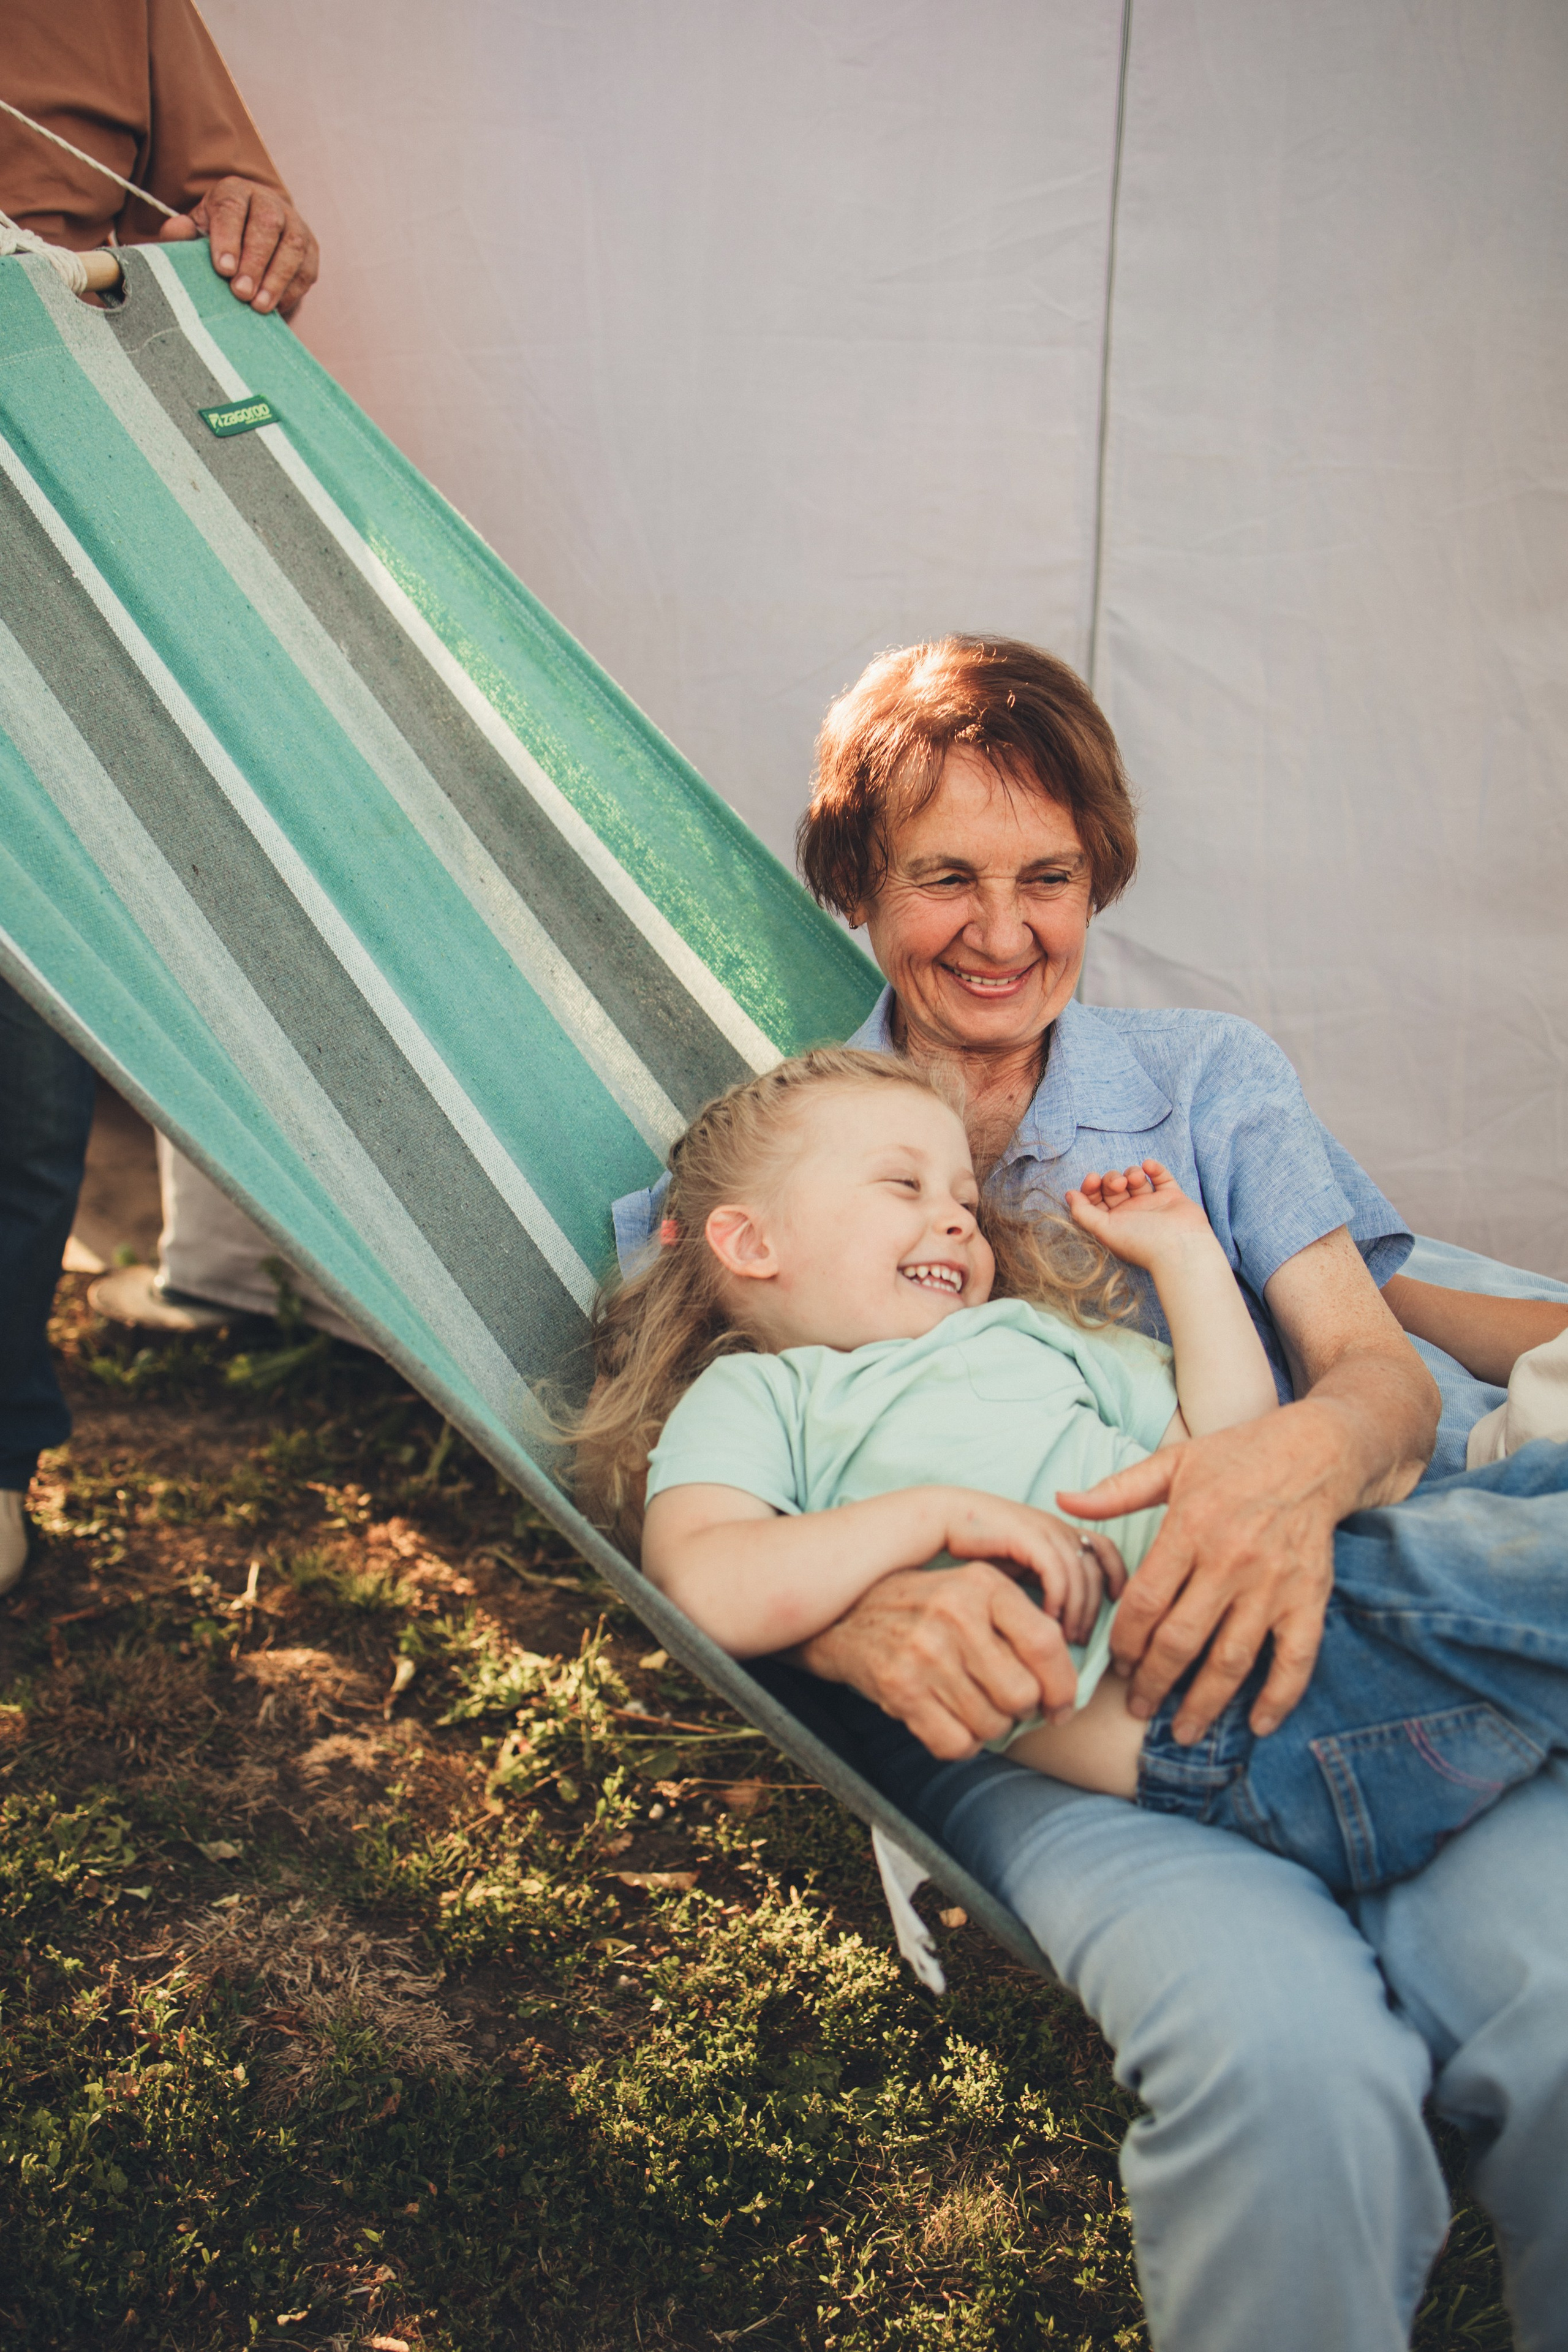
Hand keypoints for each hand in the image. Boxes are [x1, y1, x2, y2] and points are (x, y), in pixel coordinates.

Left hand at [159, 178, 318, 317]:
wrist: (249, 240)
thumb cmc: (217, 240)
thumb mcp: (195, 234)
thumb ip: (182, 235)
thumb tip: (177, 229)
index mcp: (235, 191)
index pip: (232, 207)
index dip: (228, 237)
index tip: (223, 269)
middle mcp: (268, 201)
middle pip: (267, 224)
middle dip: (254, 261)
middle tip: (241, 292)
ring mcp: (294, 224)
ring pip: (292, 246)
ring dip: (276, 279)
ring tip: (259, 306)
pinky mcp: (311, 249)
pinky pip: (306, 269)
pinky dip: (291, 290)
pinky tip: (274, 307)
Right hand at [795, 1562, 1085, 1758]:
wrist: (843, 1617)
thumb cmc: (923, 1608)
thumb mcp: (970, 1591)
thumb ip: (1018, 1622)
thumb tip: (1067, 1685)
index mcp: (982, 1584)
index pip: (1047, 1643)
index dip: (1063, 1685)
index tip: (1061, 1705)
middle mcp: (954, 1614)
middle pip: (1023, 1694)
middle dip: (1021, 1709)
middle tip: (1004, 1701)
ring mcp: (924, 1652)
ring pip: (992, 1724)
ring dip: (989, 1727)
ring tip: (971, 1705)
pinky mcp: (900, 1689)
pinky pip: (957, 1744)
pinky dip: (960, 1743)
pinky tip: (948, 1720)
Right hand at [940, 1494, 1125, 1644]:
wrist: (942, 1522)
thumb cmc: (977, 1552)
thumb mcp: (1019, 1571)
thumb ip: (1043, 1587)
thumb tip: (1062, 1623)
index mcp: (1060, 1532)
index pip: (1105, 1550)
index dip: (1117, 1577)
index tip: (1113, 1609)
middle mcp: (1058, 1527)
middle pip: (1097, 1568)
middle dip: (1094, 1608)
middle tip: (1083, 1640)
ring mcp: (1045, 1528)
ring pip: (1081, 1573)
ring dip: (1077, 1609)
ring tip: (1065, 1638)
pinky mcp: (1028, 1535)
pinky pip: (1057, 1571)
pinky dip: (1058, 1598)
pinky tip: (1047, 1620)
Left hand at [1057, 1403, 1347, 1742]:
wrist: (1315, 1452)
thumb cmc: (1235, 1457)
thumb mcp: (1172, 1463)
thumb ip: (1116, 1491)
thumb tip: (1060, 1500)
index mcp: (1190, 1528)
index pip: (1145, 1602)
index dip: (1124, 1641)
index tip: (1114, 1664)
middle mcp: (1231, 1562)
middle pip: (1182, 1640)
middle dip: (1154, 1682)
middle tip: (1136, 1708)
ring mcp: (1273, 1585)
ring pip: (1232, 1659)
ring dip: (1205, 1702)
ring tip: (1182, 1732)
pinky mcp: (1309, 1599)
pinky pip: (1295, 1659)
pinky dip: (1278, 1697)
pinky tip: (1256, 1725)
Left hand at [1066, 1159, 1213, 1271]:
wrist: (1180, 1248)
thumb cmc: (1140, 1242)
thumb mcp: (1103, 1230)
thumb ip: (1083, 1213)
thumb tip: (1069, 1195)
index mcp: (1114, 1223)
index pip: (1096, 1199)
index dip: (1091, 1187)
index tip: (1092, 1179)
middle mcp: (1132, 1214)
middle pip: (1114, 1186)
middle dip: (1112, 1179)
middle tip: (1118, 1184)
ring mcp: (1153, 1205)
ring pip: (1136, 1179)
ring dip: (1132, 1173)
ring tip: (1136, 1179)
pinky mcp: (1172, 1197)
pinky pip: (1161, 1177)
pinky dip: (1154, 1168)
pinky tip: (1149, 1165)